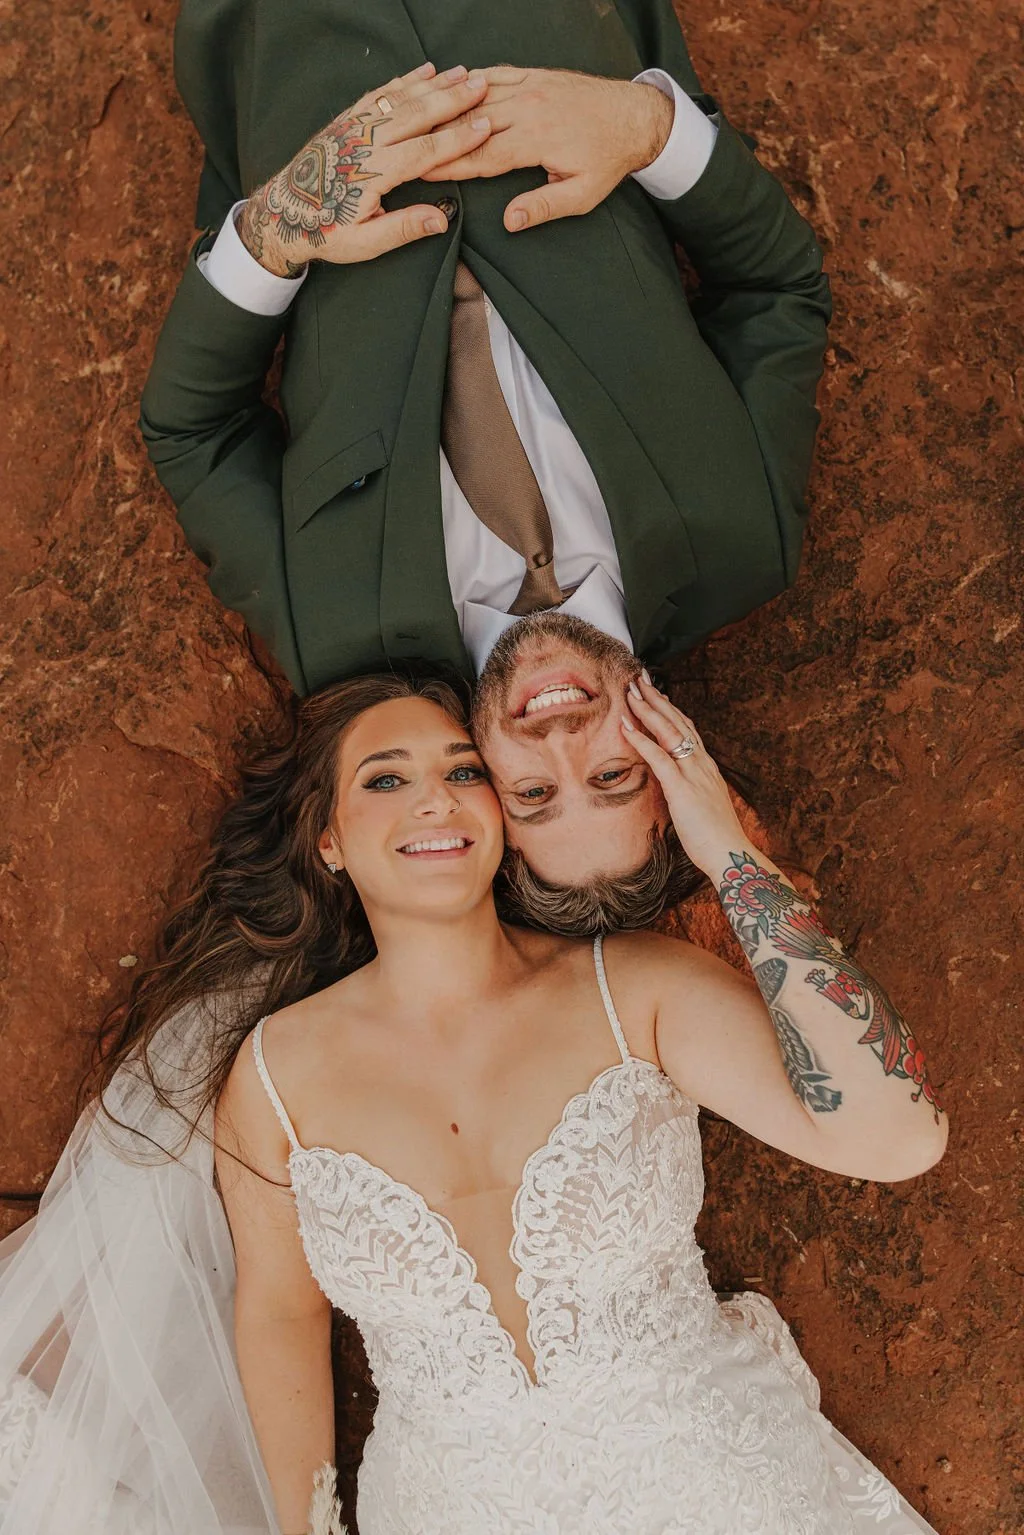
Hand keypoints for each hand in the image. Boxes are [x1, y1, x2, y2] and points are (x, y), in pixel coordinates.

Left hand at [238, 63, 492, 273]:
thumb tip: (443, 219)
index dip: (458, 138)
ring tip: (462, 72)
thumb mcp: (366, 243)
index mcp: (375, 172)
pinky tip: (423, 71)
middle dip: (452, 98)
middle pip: (418, 113)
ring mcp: (356, 126)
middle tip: (481, 85)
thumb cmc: (327, 232)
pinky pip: (380, 93)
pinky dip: (404, 80)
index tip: (485, 126)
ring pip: (401, 97)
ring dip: (434, 83)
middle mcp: (367, 141)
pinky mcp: (348, 119)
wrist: (284, 212)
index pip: (426, 150)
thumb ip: (404, 228)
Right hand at [422, 67, 672, 230]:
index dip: (448, 166)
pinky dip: (471, 82)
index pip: (481, 156)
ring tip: (417, 116)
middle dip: (437, 136)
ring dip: (447, 107)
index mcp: (536, 139)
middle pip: (469, 124)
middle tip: (405, 145)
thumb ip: (545, 208)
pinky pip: (495, 75)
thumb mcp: (582, 195)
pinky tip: (450, 88)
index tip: (421, 172)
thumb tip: (510, 221)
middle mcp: (528, 108)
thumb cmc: (608, 160)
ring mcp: (530, 87)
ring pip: (477, 96)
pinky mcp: (535, 75)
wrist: (635, 117)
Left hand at [621, 672, 746, 877]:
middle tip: (639, 678)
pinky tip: (626, 726)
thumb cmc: (715, 837)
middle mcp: (702, 764)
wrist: (730, 854)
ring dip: (648, 710)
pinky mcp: (683, 789)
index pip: (687, 730)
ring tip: (631, 692)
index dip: (670, 710)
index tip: (656, 693)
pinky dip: (642, 740)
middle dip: (657, 699)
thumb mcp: (701, 807)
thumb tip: (677, 787)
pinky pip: (659, 758)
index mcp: (706, 768)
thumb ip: (691, 792)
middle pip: (678, 722)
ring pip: (670, 732)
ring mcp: (694, 774)